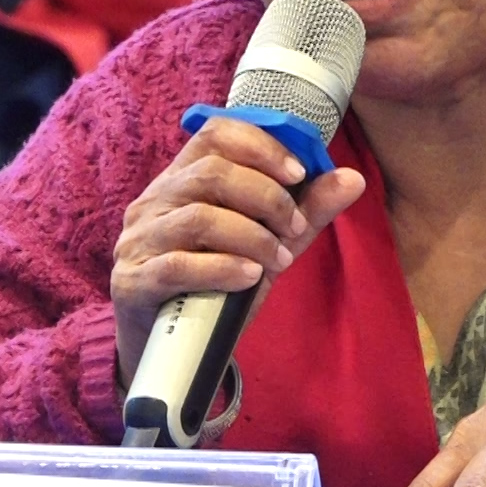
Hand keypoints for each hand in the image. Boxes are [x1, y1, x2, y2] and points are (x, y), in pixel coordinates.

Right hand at [110, 116, 364, 385]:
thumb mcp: (268, 244)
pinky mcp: (132, 282)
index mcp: (182, 179)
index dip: (261, 146)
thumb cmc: (218, 286)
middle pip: (212, 173)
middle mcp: (154, 201)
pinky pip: (177, 266)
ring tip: (279, 259)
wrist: (172, 351)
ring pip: (199, 218)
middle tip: (293, 230)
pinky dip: (222, 268)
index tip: (299, 173)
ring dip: (252, 236)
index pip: (215, 134)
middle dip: (267, 198)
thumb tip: (354, 179)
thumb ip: (305, 211)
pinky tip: (249, 276)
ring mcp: (138, 241)